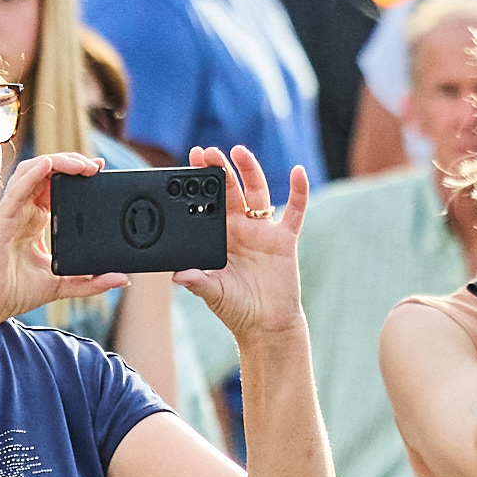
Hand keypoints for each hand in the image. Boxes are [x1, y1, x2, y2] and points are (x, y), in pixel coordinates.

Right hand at [0, 149, 101, 328]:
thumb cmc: (13, 293)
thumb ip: (91, 282)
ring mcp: (11, 213)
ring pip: (31, 173)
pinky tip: (49, 165)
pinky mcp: (1, 220)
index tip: (99, 170)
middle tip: (95, 165)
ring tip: (80, 164)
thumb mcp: (61, 285)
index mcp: (34, 220)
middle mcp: (22, 211)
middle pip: (45, 173)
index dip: (75, 174)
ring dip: (57, 163)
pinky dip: (33, 176)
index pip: (54, 186)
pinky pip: (17, 191)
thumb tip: (122, 278)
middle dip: (70, 162)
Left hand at [176, 146, 309, 346]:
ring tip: (239, 151)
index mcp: (220, 237)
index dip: (201, 183)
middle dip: (219, 170)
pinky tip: (298, 172)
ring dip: (250, 170)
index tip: (190, 163)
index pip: (209, 203)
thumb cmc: (237, 309)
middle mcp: (241, 229)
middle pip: (230, 191)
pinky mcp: (285, 239)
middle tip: (207, 151)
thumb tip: (178, 275)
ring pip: (258, 192)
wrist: (265, 325)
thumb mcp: (212, 293)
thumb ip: (197, 282)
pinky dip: (299, 191)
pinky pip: (295, 211)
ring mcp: (263, 231)